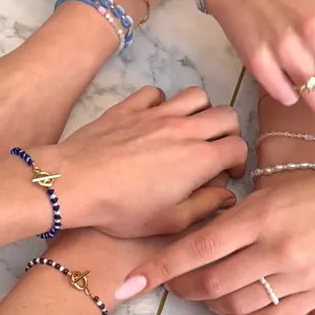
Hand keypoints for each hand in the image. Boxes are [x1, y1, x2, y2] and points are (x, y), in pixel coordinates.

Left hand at [47, 86, 245, 236]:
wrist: (75, 183)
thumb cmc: (122, 209)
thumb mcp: (170, 221)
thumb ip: (205, 206)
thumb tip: (226, 196)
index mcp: (199, 159)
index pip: (238, 146)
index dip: (239, 162)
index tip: (226, 175)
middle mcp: (184, 130)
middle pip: (225, 115)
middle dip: (228, 133)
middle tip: (214, 151)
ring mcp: (157, 114)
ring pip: (196, 95)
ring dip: (200, 111)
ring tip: (189, 131)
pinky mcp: (131, 107)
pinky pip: (157, 92)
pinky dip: (162, 103)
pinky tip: (154, 121)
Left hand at [125, 151, 314, 314]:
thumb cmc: (313, 189)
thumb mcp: (268, 195)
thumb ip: (232, 221)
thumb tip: (190, 249)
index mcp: (260, 214)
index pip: (197, 246)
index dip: (160, 268)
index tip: (130, 285)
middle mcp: (278, 245)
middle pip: (214, 284)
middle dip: (184, 292)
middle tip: (173, 289)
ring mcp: (301, 272)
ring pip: (240, 307)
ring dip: (215, 307)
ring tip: (206, 297)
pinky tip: (238, 311)